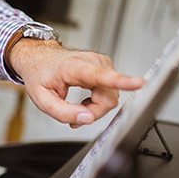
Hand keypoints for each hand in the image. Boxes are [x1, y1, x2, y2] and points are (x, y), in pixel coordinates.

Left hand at [10, 40, 144, 127]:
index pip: (102, 76)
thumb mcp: (42, 100)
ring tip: (77, 107)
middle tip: (75, 116)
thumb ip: (64, 113)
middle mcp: (93, 62)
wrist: (39, 58)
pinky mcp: (105, 67)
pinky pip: (109, 93)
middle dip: (94, 112)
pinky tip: (84, 101)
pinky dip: (97, 101)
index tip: (139, 82)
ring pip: (110, 97)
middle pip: (108, 97)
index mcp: (75, 67)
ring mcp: (101, 63)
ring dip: (95, 107)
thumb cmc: (40, 75)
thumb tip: (87, 118)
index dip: (122, 81)